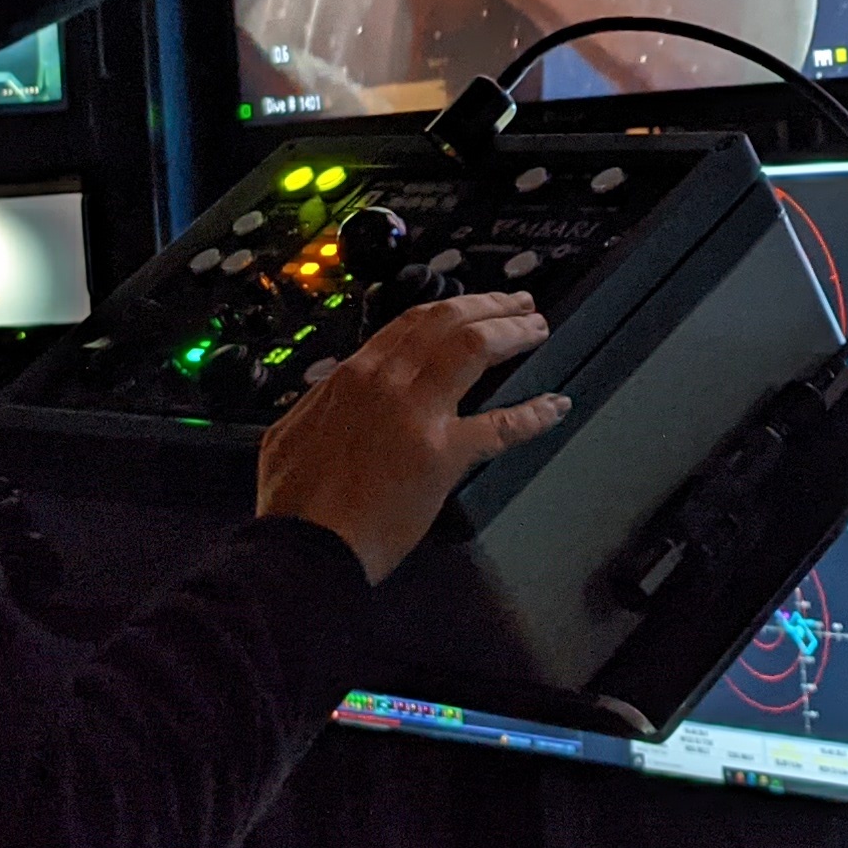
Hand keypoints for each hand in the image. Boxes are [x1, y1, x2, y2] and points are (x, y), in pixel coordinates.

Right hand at [254, 292, 567, 584]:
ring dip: (512, 333)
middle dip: (490, 306)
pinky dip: (534, 414)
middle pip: (449, 321)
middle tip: (519, 304)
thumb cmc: (292, 499)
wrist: (300, 544)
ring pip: (475, 348)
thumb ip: (322, 403)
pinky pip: (501, 426)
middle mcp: (386, 380)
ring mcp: (417, 413)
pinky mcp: (443, 454)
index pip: (411, 323)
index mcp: (352, 375)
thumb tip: (331, 391)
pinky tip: (555, 406)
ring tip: (536, 329)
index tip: (472, 306)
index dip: (451, 309)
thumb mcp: (292, 431)